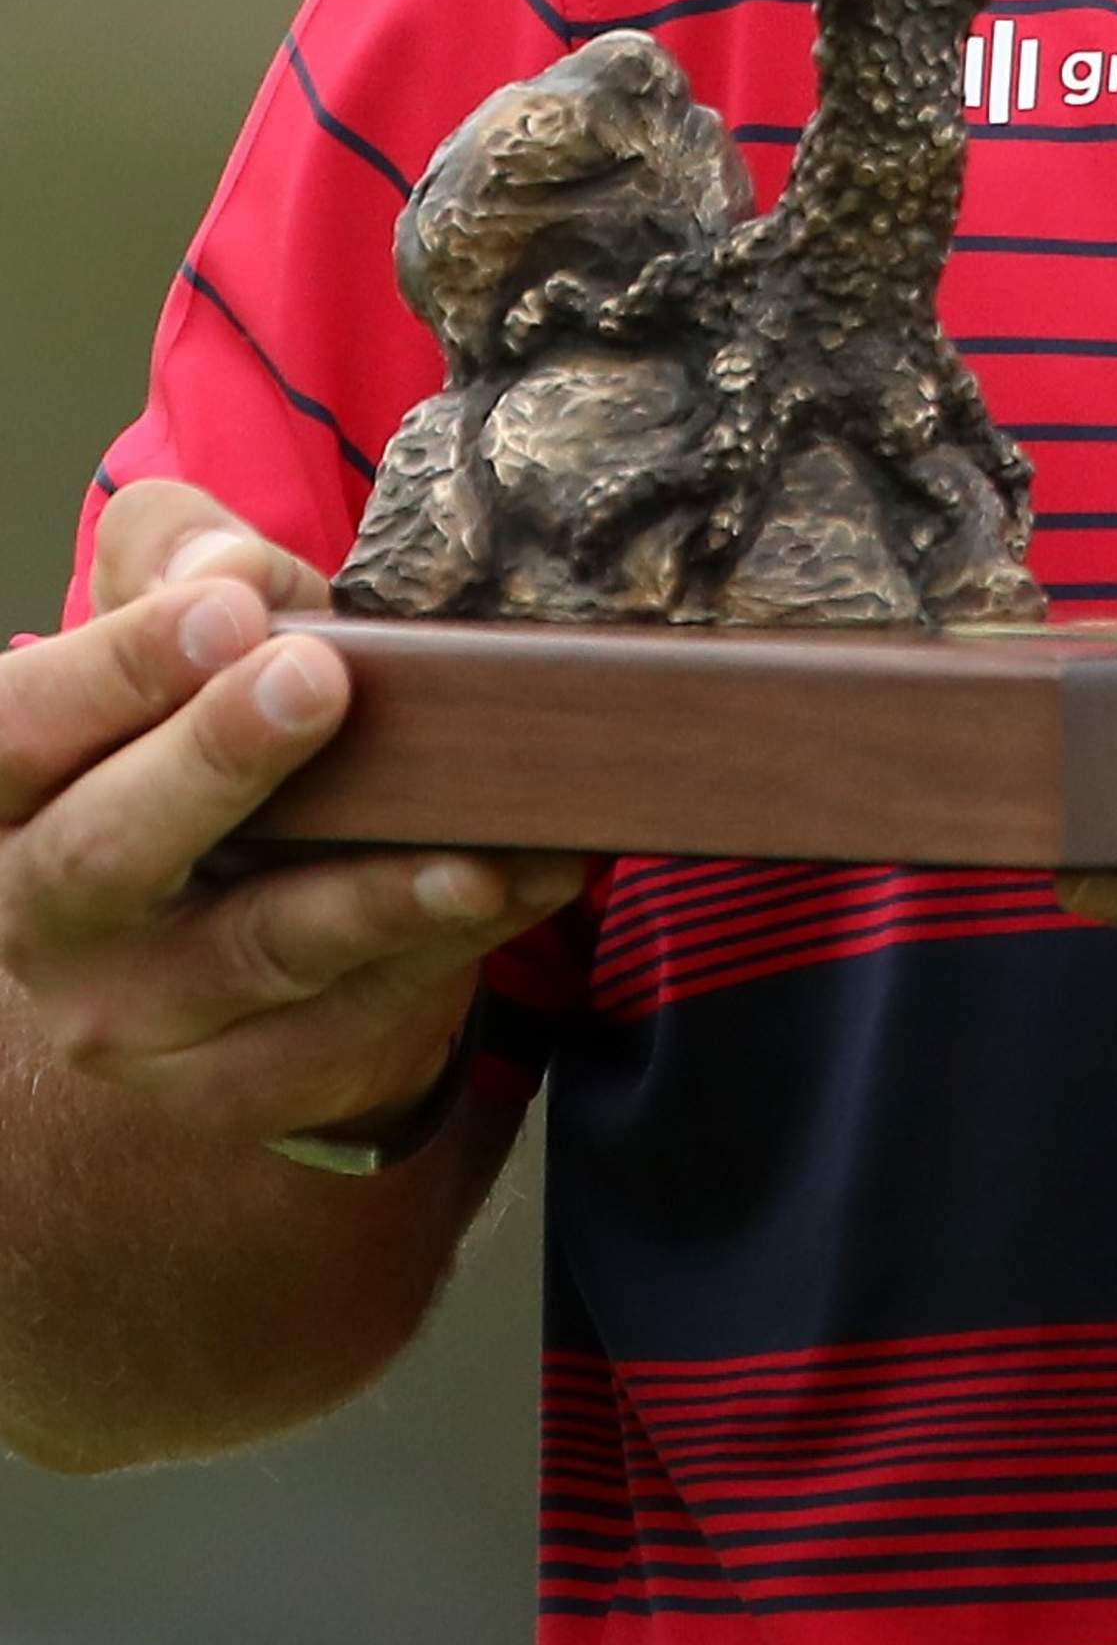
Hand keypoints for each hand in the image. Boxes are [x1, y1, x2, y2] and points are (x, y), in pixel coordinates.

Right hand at [0, 483, 581, 1152]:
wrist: (251, 940)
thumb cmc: (214, 754)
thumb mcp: (193, 640)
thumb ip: (187, 568)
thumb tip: (220, 567)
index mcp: (19, 800)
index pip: (17, 735)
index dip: (112, 671)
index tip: (227, 610)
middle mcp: (51, 919)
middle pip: (107, 852)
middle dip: (213, 762)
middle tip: (317, 680)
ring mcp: (146, 1017)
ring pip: (257, 952)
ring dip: (371, 894)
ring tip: (467, 847)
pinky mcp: (253, 1077)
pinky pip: (369, 1007)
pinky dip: (464, 939)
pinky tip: (538, 875)